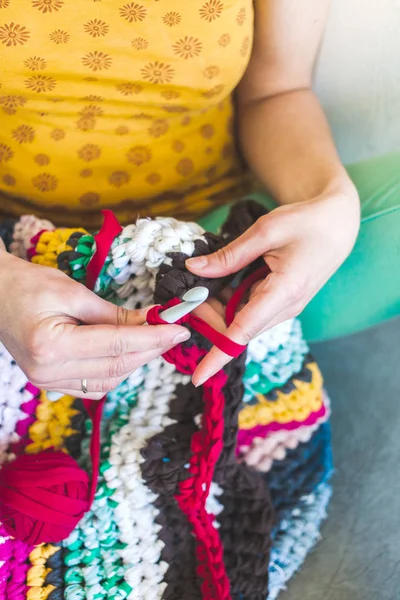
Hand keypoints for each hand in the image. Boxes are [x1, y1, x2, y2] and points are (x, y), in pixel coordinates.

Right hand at [0, 252, 189, 398]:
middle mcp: (47, 372)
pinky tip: (129, 353)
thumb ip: (114, 313)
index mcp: (50, 345)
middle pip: (116, 367)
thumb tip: (152, 321)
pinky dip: (117, 370)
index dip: (154, 338)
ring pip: (109, 381)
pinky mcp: (50, 384)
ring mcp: (47, 383)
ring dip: (136, 362)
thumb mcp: (73, 292)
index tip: (180, 329)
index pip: (117, 346)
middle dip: (151, 350)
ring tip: (155, 340)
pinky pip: (94, 386)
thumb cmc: (28, 285)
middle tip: (174, 332)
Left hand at [187, 190, 359, 384]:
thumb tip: (193, 270)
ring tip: (200, 284)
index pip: (243, 333)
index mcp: (283, 293)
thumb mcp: (265, 232)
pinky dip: (230, 301)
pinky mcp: (282, 303)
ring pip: (241, 321)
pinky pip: (250, 310)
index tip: (197, 377)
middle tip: (187, 293)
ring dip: (217, 309)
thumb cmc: (307, 223)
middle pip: (236, 328)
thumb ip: (229, 256)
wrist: (339, 224)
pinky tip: (219, 282)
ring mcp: (285, 307)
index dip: (217, 356)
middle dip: (207, 318)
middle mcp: (285, 308)